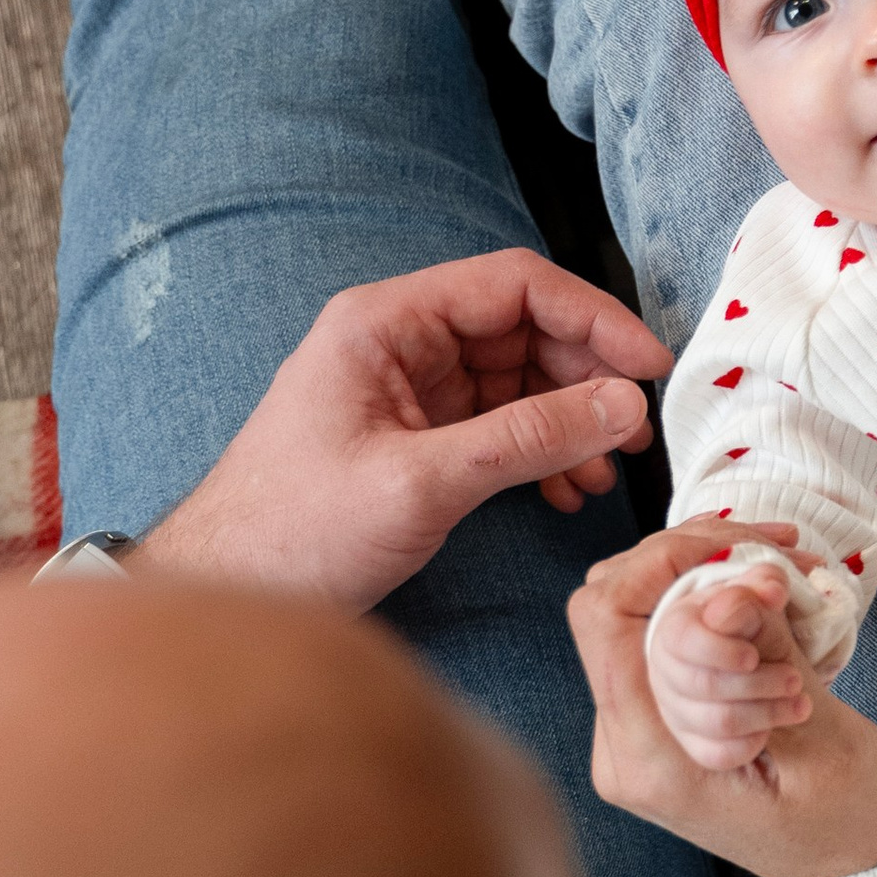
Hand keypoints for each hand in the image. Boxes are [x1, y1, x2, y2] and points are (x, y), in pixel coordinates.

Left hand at [134, 252, 668, 613]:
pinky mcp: (416, 438)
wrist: (228, 591)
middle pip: (525, 330)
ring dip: (571, 421)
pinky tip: (567, 491)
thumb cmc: (290, 530)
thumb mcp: (421, 482)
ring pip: (520, 380)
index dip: (594, 317)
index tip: (648, 364)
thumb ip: (528, 438)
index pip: (515, 285)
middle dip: (588, 378)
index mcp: (385, 324)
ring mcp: (408, 391)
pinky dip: (543, 453)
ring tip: (604, 471)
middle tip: (634, 430)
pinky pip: (501, 425)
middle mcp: (399, 344)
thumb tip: (622, 407)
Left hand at [572, 522, 876, 876]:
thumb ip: (768, 653)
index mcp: (652, 763)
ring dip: (709, 582)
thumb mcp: (824, 736)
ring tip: (786, 588)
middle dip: (691, 566)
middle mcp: (627, 749)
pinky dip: (716, 605)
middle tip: (780, 566)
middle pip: (613, 606)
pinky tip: (774, 607)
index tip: (744, 553)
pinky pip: (666, 636)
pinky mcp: (665, 722)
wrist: (871, 872)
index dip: (665, 564)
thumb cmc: (860, 824)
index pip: (607, 622)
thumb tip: (731, 578)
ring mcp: (641, 736)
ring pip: (637, 610)